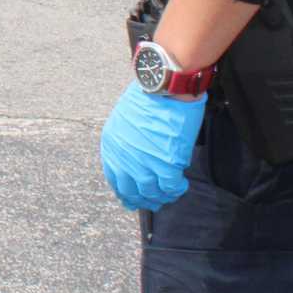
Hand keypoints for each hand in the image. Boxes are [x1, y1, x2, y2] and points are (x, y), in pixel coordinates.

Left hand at [100, 79, 205, 210]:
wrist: (163, 88)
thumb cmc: (147, 98)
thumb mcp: (123, 120)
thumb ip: (126, 142)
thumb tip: (136, 158)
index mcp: (111, 146)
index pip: (115, 179)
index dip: (125, 192)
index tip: (132, 199)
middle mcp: (124, 158)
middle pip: (131, 190)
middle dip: (142, 200)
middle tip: (154, 203)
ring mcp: (145, 162)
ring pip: (151, 192)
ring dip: (161, 197)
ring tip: (169, 195)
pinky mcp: (166, 163)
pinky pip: (170, 187)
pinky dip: (176, 190)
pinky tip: (180, 186)